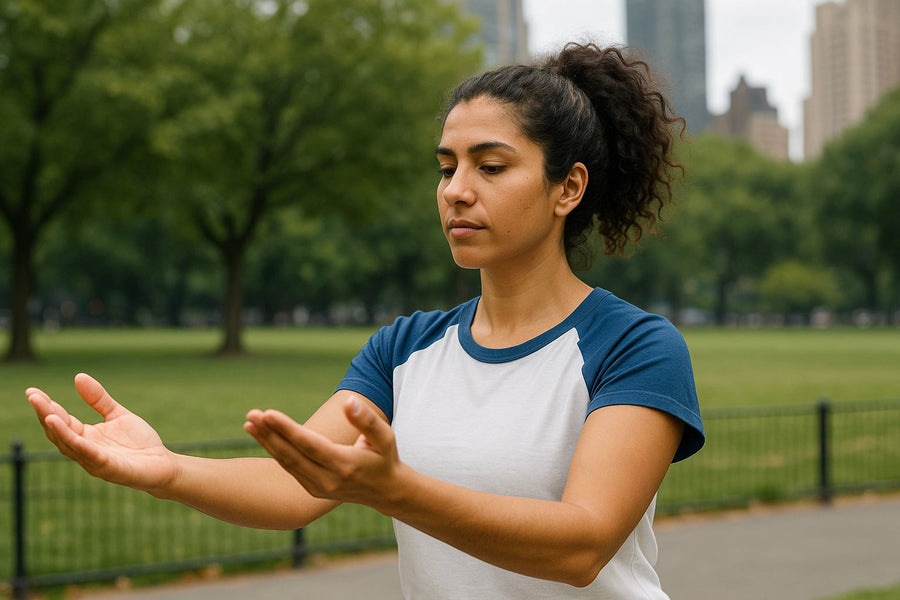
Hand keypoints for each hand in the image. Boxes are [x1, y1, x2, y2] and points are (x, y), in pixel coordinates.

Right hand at [26, 373, 177, 493]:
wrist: (163, 464)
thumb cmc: (139, 443)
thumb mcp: (118, 415)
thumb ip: (99, 399)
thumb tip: (78, 376)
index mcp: (86, 437)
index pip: (61, 421)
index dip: (47, 407)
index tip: (32, 392)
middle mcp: (85, 450)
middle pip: (59, 433)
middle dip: (45, 415)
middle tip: (32, 396)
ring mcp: (95, 461)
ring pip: (70, 445)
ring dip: (57, 430)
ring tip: (46, 412)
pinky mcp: (110, 468)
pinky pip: (90, 455)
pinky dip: (78, 444)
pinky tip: (70, 432)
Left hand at [244, 397, 401, 511]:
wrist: (386, 491)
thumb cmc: (385, 457)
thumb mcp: (385, 437)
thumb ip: (367, 420)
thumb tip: (349, 402)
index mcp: (344, 465)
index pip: (309, 445)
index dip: (287, 429)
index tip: (268, 414)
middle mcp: (328, 480)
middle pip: (291, 455)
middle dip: (269, 434)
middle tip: (251, 415)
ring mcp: (318, 487)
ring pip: (286, 463)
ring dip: (266, 442)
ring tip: (249, 422)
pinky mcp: (312, 488)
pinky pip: (290, 468)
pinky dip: (274, 451)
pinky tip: (262, 435)